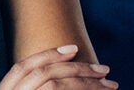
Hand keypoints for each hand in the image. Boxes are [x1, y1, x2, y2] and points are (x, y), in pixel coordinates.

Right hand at [0, 45, 118, 89]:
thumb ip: (32, 87)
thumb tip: (64, 72)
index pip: (23, 67)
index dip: (48, 54)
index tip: (73, 48)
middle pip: (45, 75)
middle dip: (77, 69)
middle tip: (105, 69)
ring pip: (56, 87)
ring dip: (86, 84)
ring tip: (110, 85)